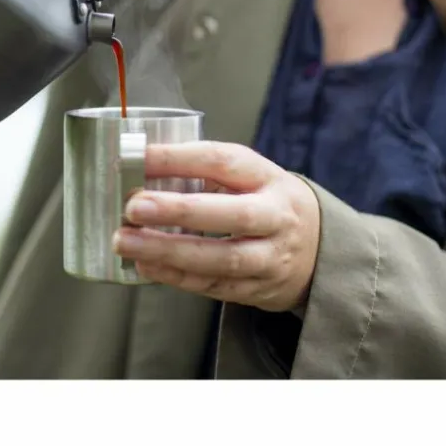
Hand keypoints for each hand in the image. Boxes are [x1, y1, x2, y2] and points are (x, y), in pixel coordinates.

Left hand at [112, 142, 320, 312]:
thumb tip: (139, 167)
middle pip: (232, 214)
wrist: (318, 248)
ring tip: (127, 241)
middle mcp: (276, 217)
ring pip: (222, 257)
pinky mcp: (259, 289)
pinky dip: (177, 277)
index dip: (179, 158)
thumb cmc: (264, 202)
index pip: (224, 162)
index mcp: (268, 178)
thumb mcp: (248, 177)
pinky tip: (146, 264)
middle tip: (133, 207)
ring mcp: (271, 257)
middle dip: (178, 210)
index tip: (138, 156)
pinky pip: (215, 285)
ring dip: (169, 250)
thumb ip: (203, 172)